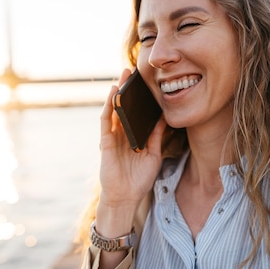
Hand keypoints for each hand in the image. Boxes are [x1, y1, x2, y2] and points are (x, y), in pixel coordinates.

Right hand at [96, 68, 165, 235]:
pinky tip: (112, 94)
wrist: (126, 197)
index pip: (135, 113)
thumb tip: (164, 118)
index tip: (146, 82)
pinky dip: (108, 106)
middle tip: (132, 71)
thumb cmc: (139, 179)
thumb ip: (156, 137)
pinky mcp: (105, 142)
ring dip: (117, 93)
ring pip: (114, 110)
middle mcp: (122, 134)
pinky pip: (106, 121)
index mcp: (133, 136)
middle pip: (124, 107)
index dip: (139, 98)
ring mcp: (112, 137)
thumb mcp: (153, 155)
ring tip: (122, 76)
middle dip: (127, 90)